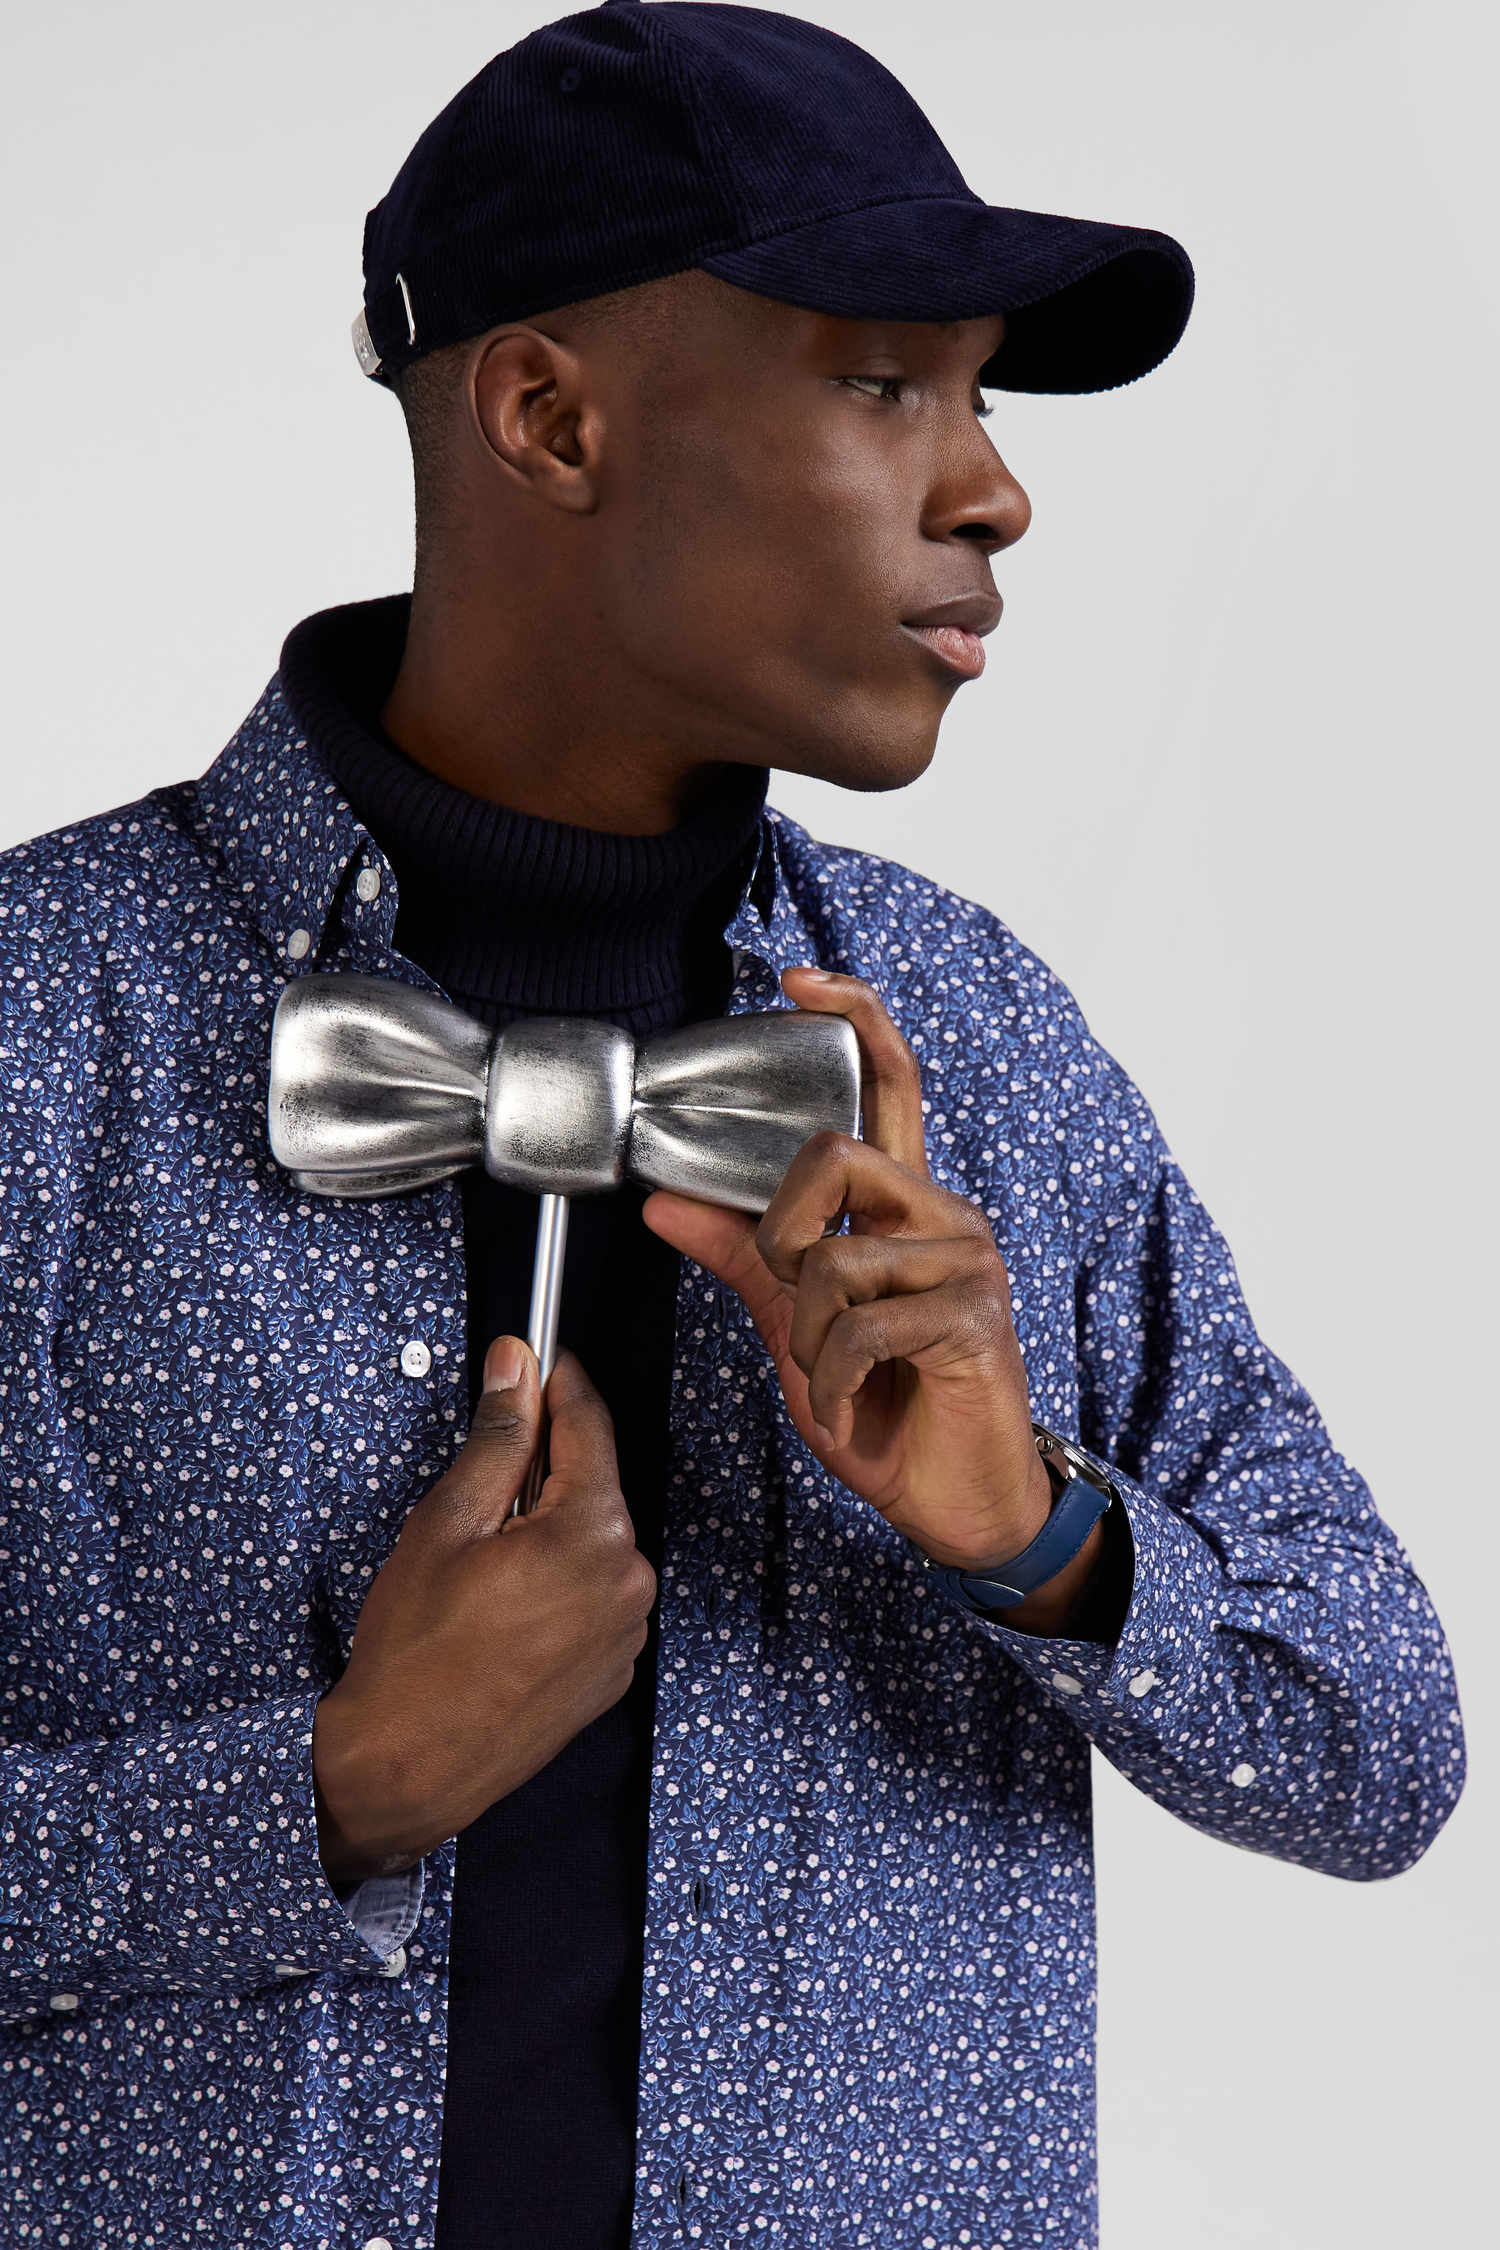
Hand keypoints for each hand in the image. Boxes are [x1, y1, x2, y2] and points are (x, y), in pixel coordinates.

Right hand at [312, 1339, 656, 1885]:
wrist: (406, 1768)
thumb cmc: (416, 1651)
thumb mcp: (447, 1522)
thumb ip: (497, 1438)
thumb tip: (518, 1367)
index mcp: (594, 1534)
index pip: (590, 1426)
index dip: (559, 1384)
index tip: (538, 1359)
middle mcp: (629, 1582)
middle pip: (593, 1488)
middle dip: (544, 1474)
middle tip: (480, 1491)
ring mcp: (626, 1634)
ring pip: (592, 1546)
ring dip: (550, 1534)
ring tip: (482, 1570)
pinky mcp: (612, 1673)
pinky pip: (593, 1600)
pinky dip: (558, 1587)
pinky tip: (502, 1611)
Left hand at [640, 965, 1107, 1631]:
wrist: (957, 1504)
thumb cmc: (888, 1407)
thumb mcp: (794, 1326)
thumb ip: (740, 1257)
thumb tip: (663, 1199)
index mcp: (903, 1205)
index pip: (889, 1083)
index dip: (851, 1021)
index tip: (798, 981)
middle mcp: (942, 1216)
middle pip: (835, 1153)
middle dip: (779, 1231)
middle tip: (788, 1295)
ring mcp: (966, 1263)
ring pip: (834, 1259)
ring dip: (805, 1338)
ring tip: (831, 1380)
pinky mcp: (974, 1319)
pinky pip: (861, 1329)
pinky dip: (834, 1384)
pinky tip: (853, 1414)